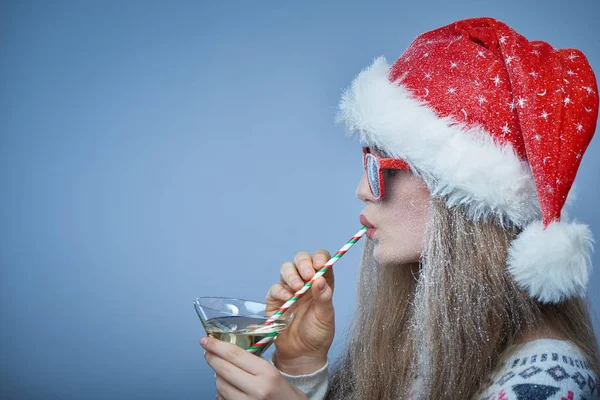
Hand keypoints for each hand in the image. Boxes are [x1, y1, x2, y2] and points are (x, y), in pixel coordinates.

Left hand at [200, 336, 307, 399]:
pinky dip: (221, 392)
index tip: (206, 341)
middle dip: (212, 358)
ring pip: (221, 386)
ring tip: (221, 371)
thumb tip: (231, 352)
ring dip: (217, 376)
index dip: (217, 346)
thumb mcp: (274, 373)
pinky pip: (223, 399)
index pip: (235, 355)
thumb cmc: (285, 394)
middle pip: (224, 369)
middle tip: (207, 352)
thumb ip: (255, 363)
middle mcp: (257, 389)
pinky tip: (226, 387)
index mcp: (266, 373)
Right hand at [266, 250, 334, 374]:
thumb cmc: (317, 335)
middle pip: (301, 260)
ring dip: (291, 275)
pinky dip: (280, 290)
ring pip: (286, 269)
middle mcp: (305, 282)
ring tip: (297, 288)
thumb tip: (320, 279)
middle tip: (308, 276)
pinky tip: (287, 298)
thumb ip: (324, 297)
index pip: (321, 260)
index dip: (320, 258)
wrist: (302, 354)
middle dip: (303, 263)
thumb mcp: (326, 317)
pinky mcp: (275, 299)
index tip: (320, 265)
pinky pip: (275, 287)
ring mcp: (289, 289)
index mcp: (322, 282)